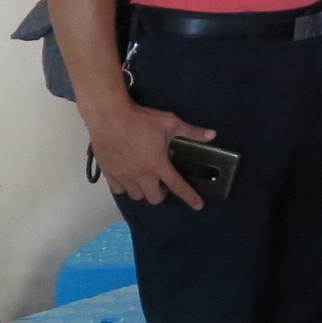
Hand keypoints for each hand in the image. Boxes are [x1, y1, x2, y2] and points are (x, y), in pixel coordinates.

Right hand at [81, 97, 215, 208]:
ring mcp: (123, 176)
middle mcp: (141, 176)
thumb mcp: (170, 123)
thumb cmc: (141, 120)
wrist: (109, 116)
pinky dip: (125, 188)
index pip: (178, 186)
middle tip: (163, 184)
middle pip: (154, 198)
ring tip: (146, 181)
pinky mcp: (109, 173)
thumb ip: (192, 132)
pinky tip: (128, 179)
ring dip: (144, 191)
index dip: (190, 197)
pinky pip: (118, 190)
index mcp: (158, 166)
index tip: (198, 206)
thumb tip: (213, 134)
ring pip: (136, 196)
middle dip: (161, 195)